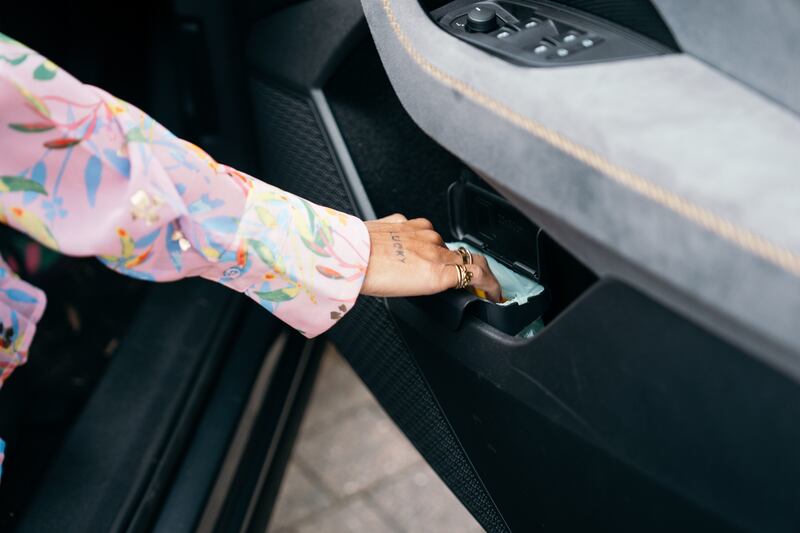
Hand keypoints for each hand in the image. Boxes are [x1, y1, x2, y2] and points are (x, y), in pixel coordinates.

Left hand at [360, 214, 501, 301]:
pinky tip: (405, 251)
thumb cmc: (373, 277)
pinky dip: (418, 241)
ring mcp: (420, 231)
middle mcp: (434, 246)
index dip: (492, 284)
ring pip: (440, 242)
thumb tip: (453, 280)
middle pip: (462, 256)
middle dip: (466, 269)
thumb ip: (439, 281)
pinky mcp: (405, 221)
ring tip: (420, 268)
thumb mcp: (414, 291)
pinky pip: (420, 230)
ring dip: (437, 255)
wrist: (348, 256)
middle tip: (464, 282)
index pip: (478, 271)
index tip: (495, 291)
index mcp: (438, 269)